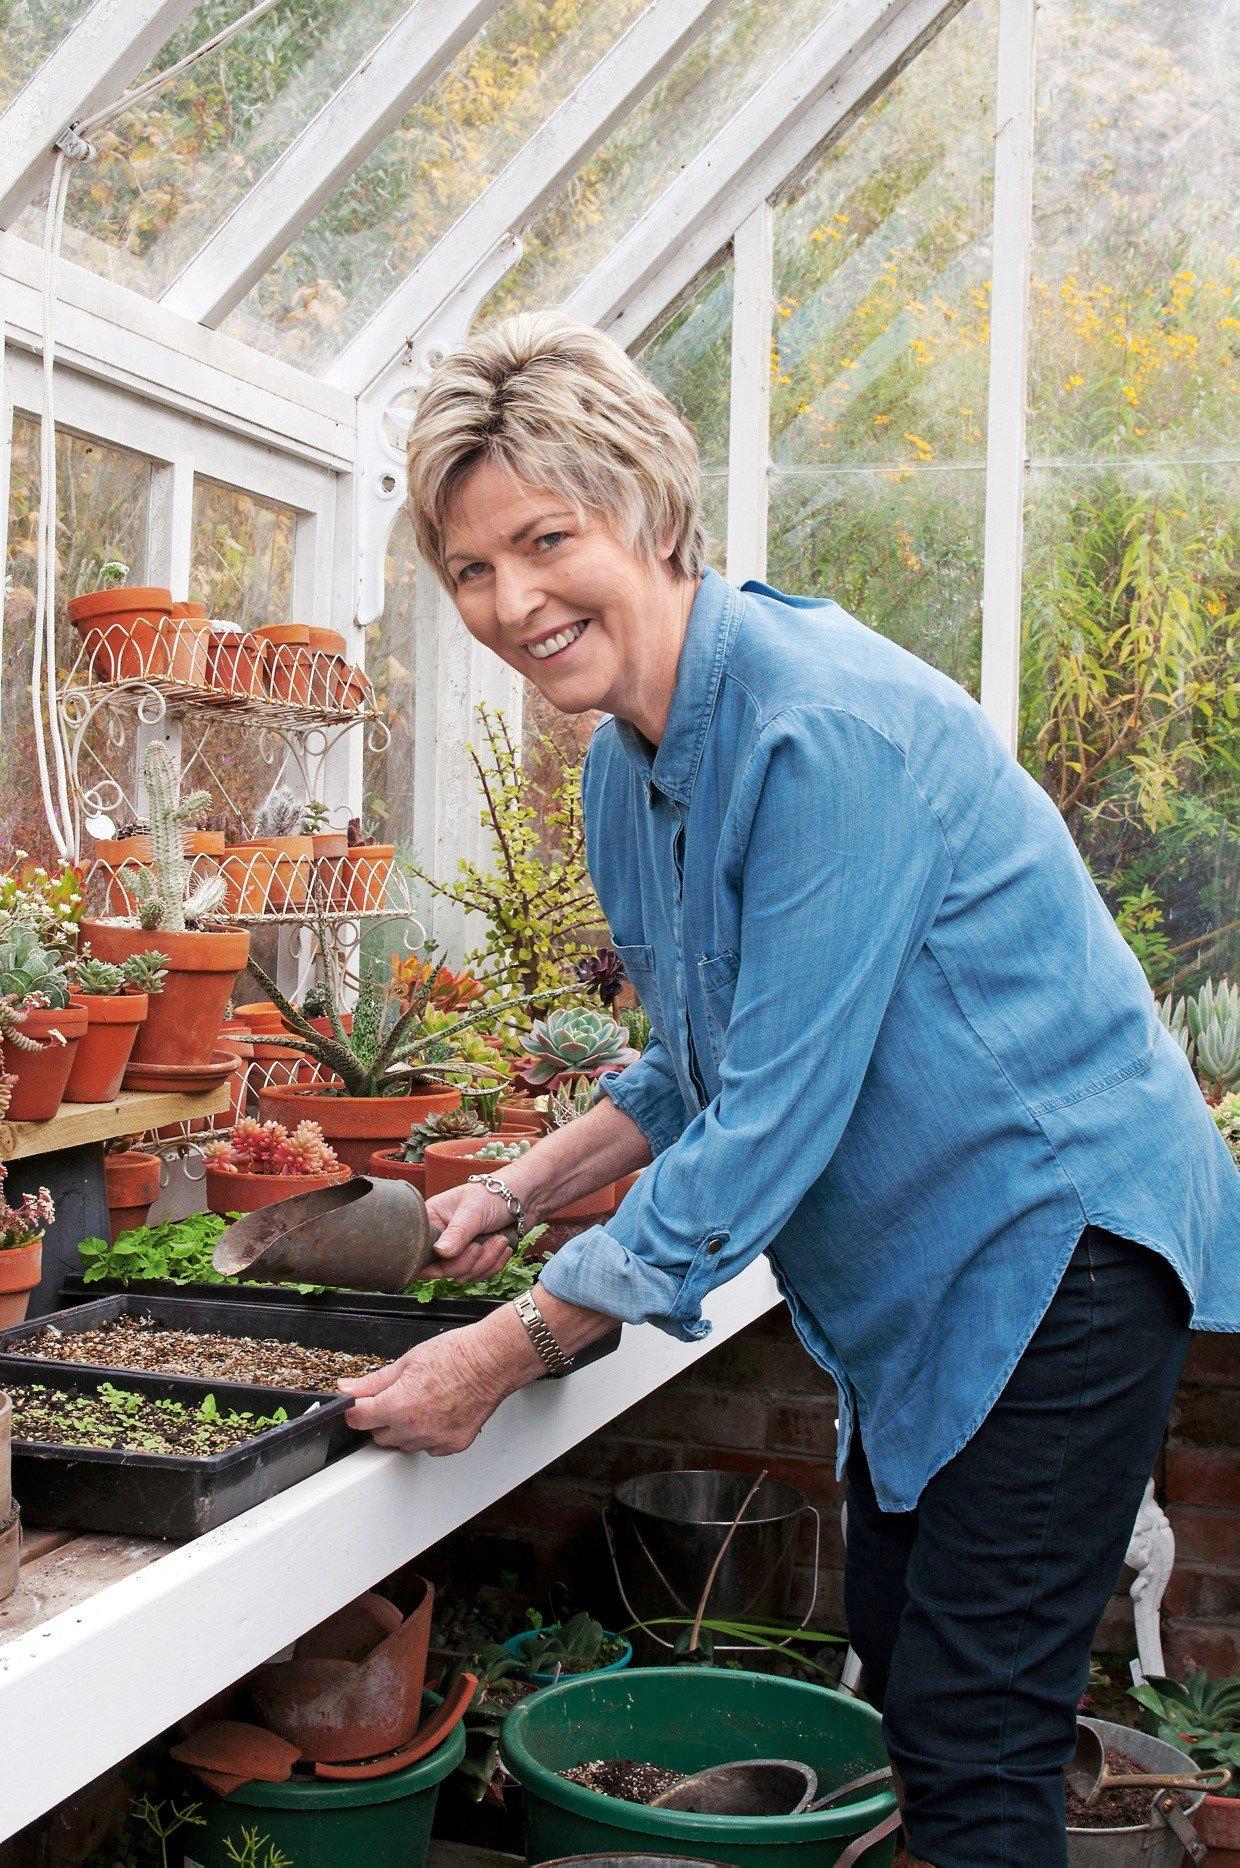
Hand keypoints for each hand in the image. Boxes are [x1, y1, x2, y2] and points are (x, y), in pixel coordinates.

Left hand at [338, 1325, 509, 1453]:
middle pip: (379, 1436)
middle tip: (395, 1397)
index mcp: (397, 1406)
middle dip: (380, 1419)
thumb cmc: (455, 1355)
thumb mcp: (407, 1362)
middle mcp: (413, 1429)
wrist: (492, 1361)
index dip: (355, 1409)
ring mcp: (434, 1440)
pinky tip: (437, 1413)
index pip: (358, 1420)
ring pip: (403, 1444)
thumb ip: (373, 1382)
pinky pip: (429, 1448)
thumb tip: (347, 1389)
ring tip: (421, 1403)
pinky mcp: (453, 1445)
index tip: (359, 1404)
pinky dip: (427, 1435)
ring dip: (404, 1429)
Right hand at [424, 1181, 518, 1282]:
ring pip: (464, 1275)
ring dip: (486, 1262)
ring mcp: (460, 1249)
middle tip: (481, 1245)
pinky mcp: (477, 1258)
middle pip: (443, 1269)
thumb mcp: (474, 1211)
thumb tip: (440, 1252)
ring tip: (499, 1241)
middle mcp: (442, 1237)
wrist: (525, 1197)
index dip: (436, 1261)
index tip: (454, 1254)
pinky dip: (495, 1264)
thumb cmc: (495, 1194)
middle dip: (468, 1261)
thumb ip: (457, 1233)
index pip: (421, 1252)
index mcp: (432, 1220)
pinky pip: (480, 1274)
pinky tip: (503, 1246)